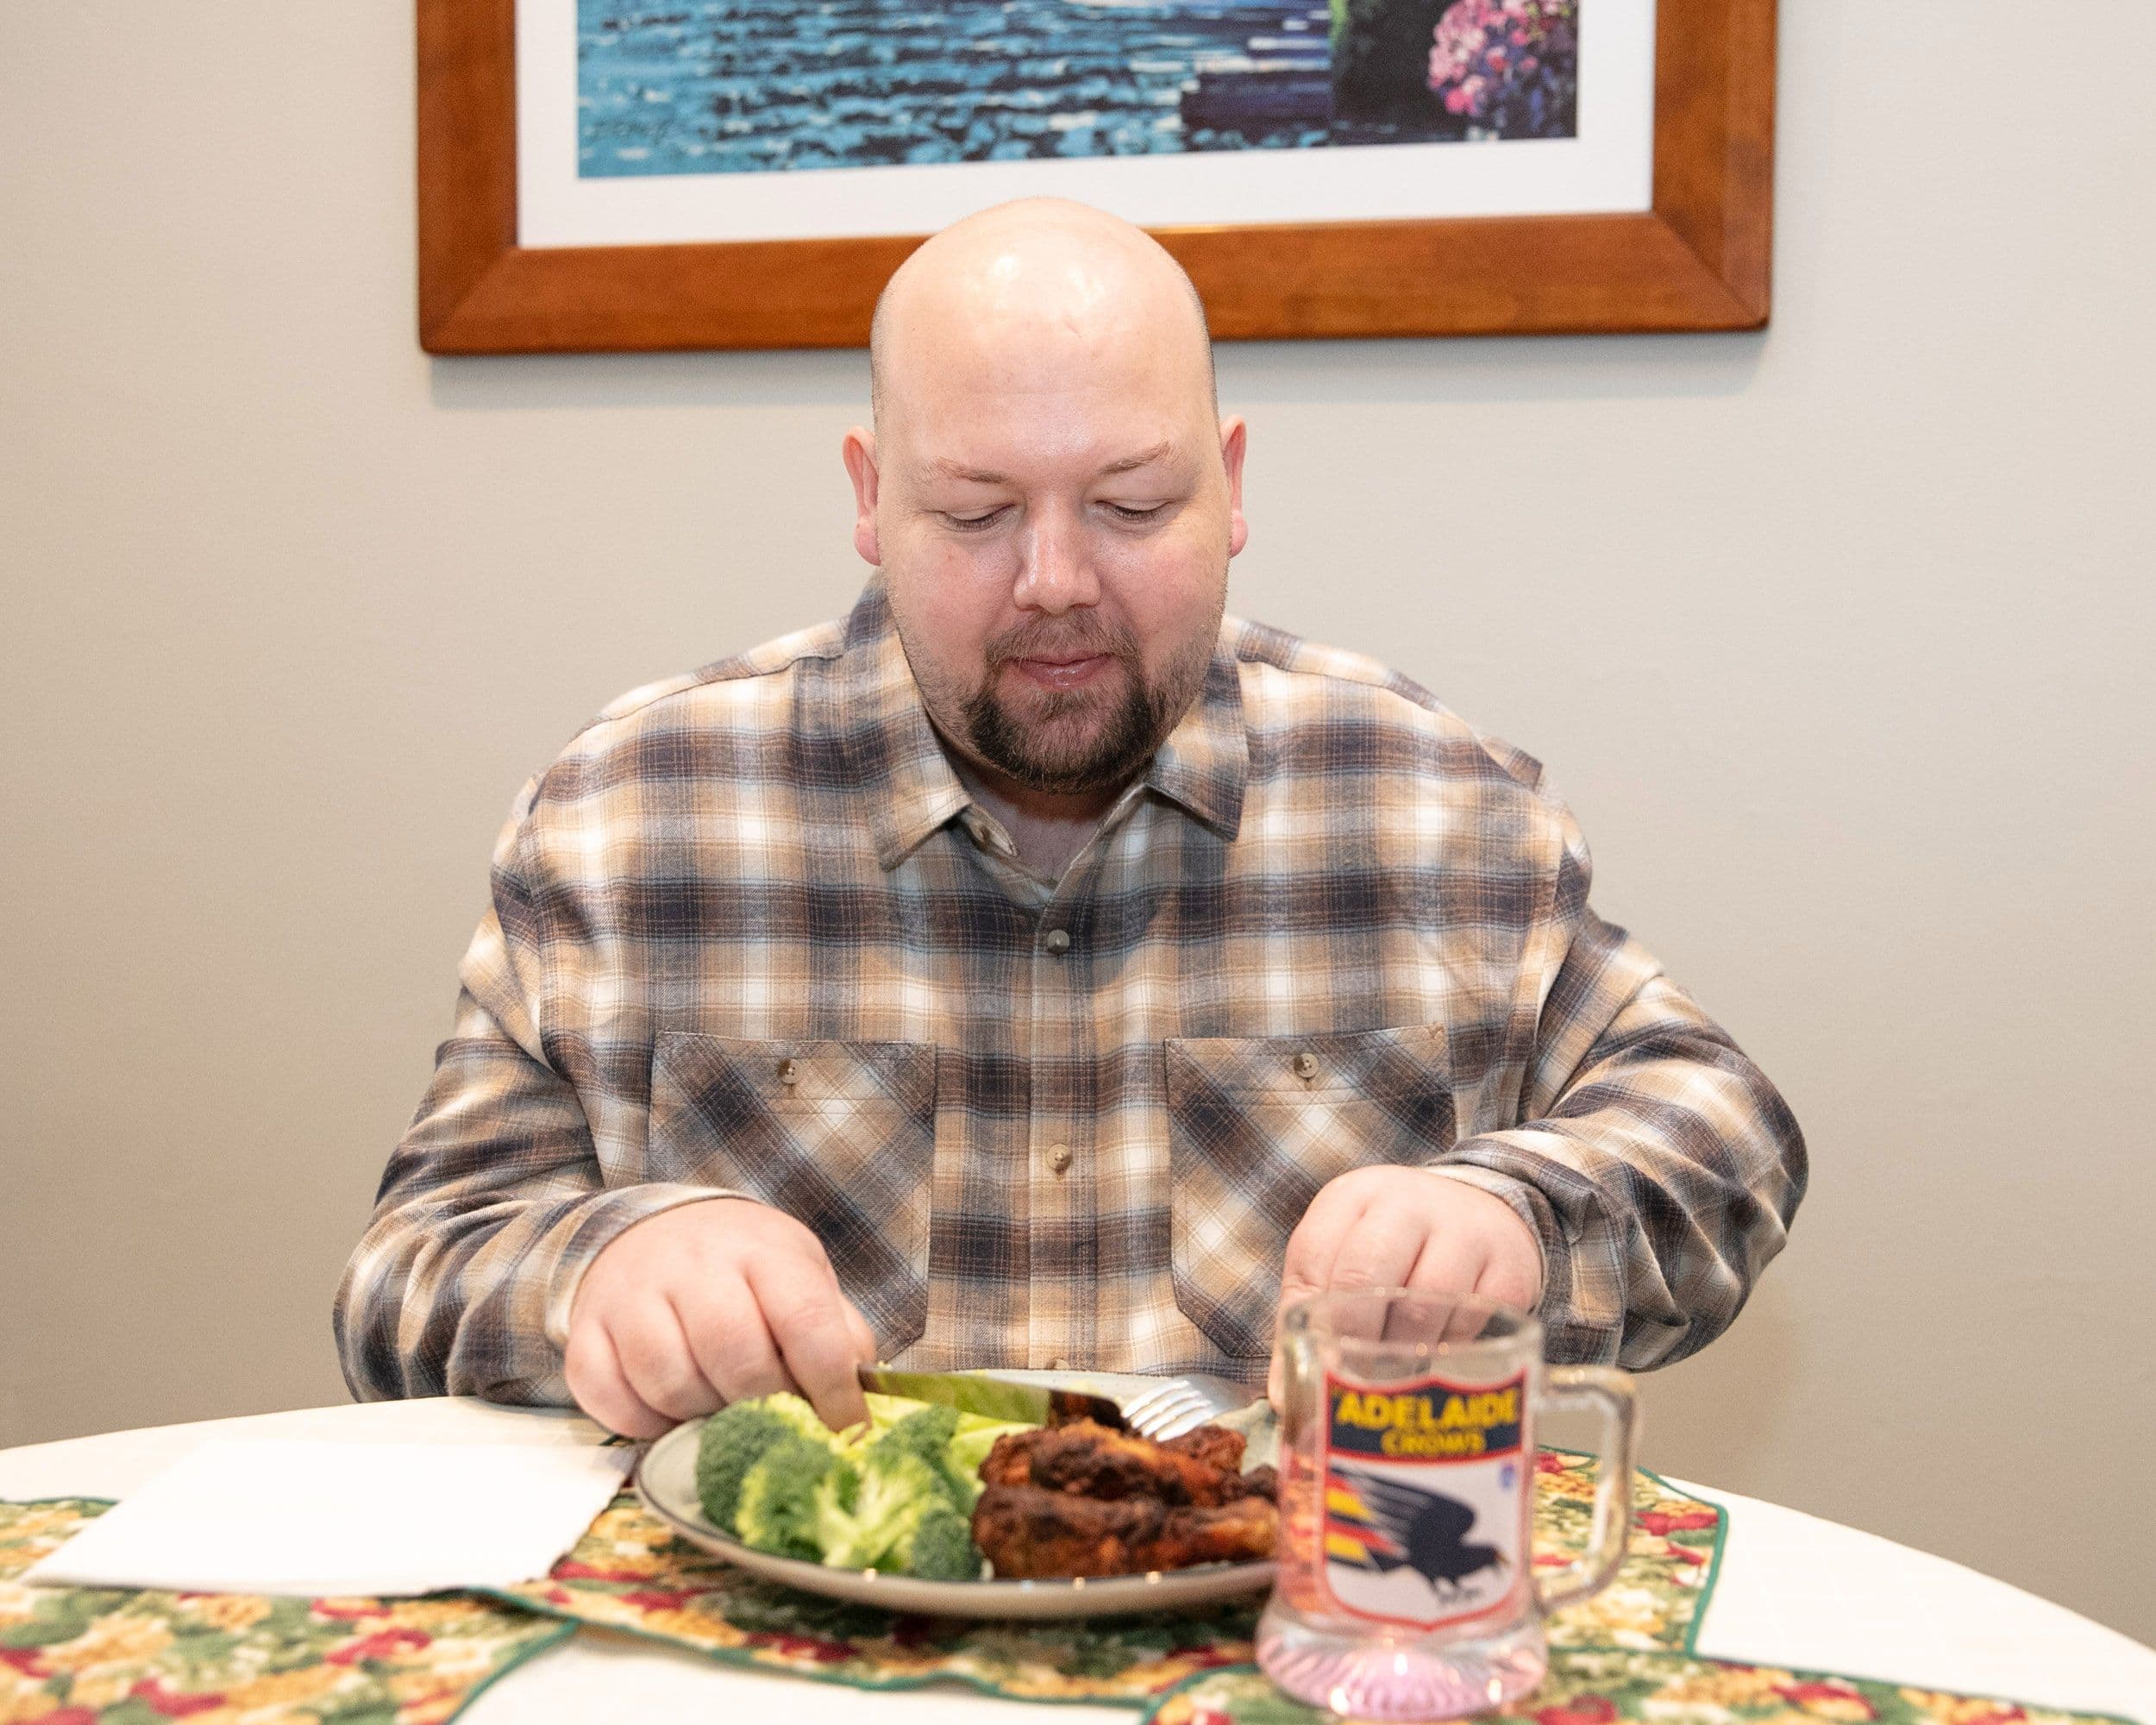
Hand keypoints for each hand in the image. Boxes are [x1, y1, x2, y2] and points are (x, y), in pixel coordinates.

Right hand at [564, 1198, 878, 1437]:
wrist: (653, 1231)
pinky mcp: (586, 1331)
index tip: (846, 1430)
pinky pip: (611, 1400)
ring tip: (720, 1409)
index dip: (831, 1386)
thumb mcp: (802, 1280)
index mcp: (763, 1250)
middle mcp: (693, 1262)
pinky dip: (645, 1423)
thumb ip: (837, 1336)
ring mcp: (631, 1293)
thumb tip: (863, 1410)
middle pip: (734, 1354)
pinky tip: (669, 1410)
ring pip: (669, 1381)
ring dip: (702, 1417)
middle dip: (763, 1404)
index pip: (804, 1319)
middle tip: (775, 1421)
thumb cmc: (744, 1271)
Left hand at [1266, 1168, 1544, 1405]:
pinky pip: (1472, 1321)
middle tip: (1348, 1382)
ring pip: (1422, 1304)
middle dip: (1352, 1336)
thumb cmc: (1397, 1243)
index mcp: (1353, 1197)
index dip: (1306, 1317)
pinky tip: (1434, 1367)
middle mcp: (1405, 1204)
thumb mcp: (1346, 1253)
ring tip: (1388, 1385)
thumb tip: (1286, 1396)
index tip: (1309, 1364)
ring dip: (1400, 1355)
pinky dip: (1448, 1353)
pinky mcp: (1508, 1265)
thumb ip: (1309, 1314)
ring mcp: (1462, 1230)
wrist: (1485, 1207)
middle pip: (1366, 1272)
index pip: (1313, 1255)